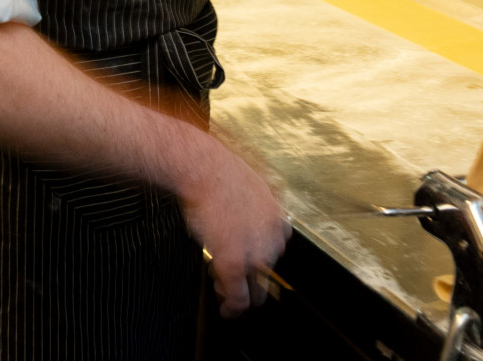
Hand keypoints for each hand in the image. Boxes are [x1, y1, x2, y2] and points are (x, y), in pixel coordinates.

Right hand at [177, 145, 292, 316]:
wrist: (205, 170)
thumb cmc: (218, 172)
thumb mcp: (248, 188)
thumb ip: (251, 209)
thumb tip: (238, 219)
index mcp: (277, 222)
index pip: (273, 251)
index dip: (254, 259)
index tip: (243, 263)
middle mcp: (274, 240)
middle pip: (266, 273)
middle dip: (247, 280)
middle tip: (228, 280)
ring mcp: (256, 255)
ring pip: (255, 290)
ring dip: (237, 292)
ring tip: (219, 285)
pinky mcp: (234, 264)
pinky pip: (239, 298)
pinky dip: (233, 309)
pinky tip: (226, 312)